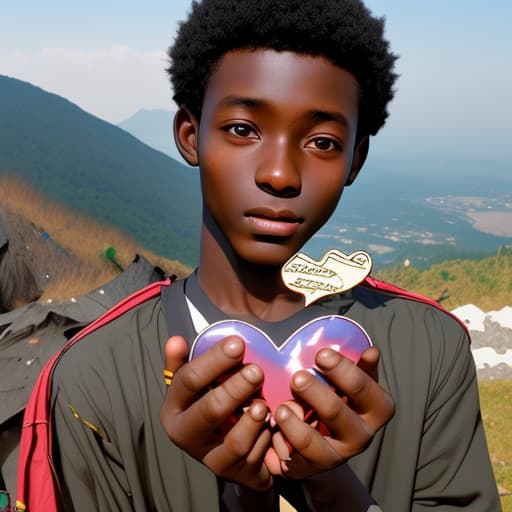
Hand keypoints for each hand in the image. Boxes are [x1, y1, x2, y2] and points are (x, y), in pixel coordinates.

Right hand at [160, 335, 273, 490]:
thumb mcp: (195, 384)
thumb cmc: (209, 403)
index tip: (238, 344)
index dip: (214, 360)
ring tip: (264, 402)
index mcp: (174, 407)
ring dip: (252, 419)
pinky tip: (271, 422)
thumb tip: (175, 340)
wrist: (225, 449)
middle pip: (211, 410)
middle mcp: (185, 434)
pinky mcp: (232, 472)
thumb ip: (184, 362)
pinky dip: (263, 437)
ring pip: (234, 441)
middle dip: (236, 388)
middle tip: (257, 371)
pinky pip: (252, 456)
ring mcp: (209, 457)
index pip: (189, 380)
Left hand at [267, 347, 393, 478]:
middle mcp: (361, 436)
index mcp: (376, 409)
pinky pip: (293, 457)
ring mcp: (336, 456)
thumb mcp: (351, 382)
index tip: (321, 354)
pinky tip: (273, 424)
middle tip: (297, 377)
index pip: (365, 389)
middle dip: (315, 393)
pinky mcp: (310, 468)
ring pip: (313, 442)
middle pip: (336, 413)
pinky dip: (281, 440)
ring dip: (294, 424)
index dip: (344, 371)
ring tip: (281, 407)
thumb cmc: (338, 398)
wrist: (322, 442)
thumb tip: (371, 351)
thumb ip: (360, 366)